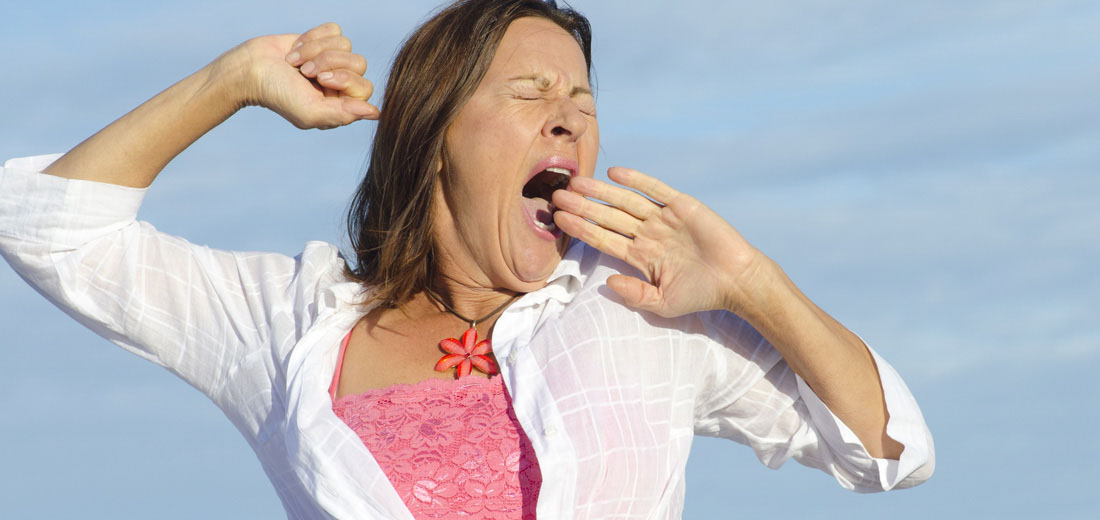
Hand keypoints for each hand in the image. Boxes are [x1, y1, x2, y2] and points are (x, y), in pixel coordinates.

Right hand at [218, 23, 378, 128]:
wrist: (251, 68)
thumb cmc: (279, 94)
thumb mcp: (311, 112)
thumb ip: (344, 114)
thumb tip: (376, 113)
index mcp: (342, 103)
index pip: (365, 87)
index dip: (345, 80)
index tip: (320, 80)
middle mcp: (341, 82)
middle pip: (359, 62)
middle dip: (329, 62)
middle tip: (306, 72)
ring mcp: (332, 59)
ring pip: (345, 43)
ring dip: (315, 50)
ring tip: (296, 62)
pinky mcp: (322, 39)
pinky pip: (334, 30)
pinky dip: (312, 37)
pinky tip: (296, 50)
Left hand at [552, 167, 773, 317]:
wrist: (735, 281)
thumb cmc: (700, 295)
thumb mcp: (663, 303)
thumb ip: (634, 294)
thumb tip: (607, 283)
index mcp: (640, 256)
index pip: (603, 239)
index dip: (581, 229)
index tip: (557, 219)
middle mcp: (647, 234)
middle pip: (608, 217)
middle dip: (583, 207)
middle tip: (556, 195)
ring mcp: (663, 218)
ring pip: (625, 202)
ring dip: (601, 192)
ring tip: (576, 183)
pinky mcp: (681, 206)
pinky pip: (655, 190)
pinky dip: (636, 181)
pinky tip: (614, 174)